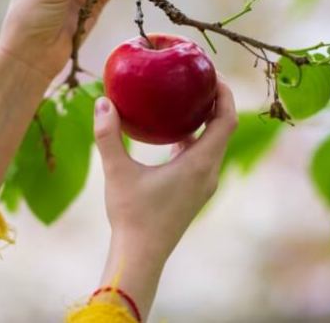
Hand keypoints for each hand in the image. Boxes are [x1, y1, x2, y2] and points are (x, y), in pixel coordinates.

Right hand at [92, 79, 237, 318]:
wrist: (140, 255)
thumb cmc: (132, 215)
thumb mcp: (117, 171)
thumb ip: (108, 135)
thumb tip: (102, 101)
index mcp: (200, 164)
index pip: (227, 120)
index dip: (225, 94)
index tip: (213, 74)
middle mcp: (209, 173)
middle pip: (223, 128)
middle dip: (215, 102)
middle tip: (196, 80)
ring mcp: (203, 185)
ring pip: (212, 144)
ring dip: (204, 121)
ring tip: (184, 100)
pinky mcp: (194, 192)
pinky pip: (201, 157)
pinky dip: (193, 139)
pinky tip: (170, 134)